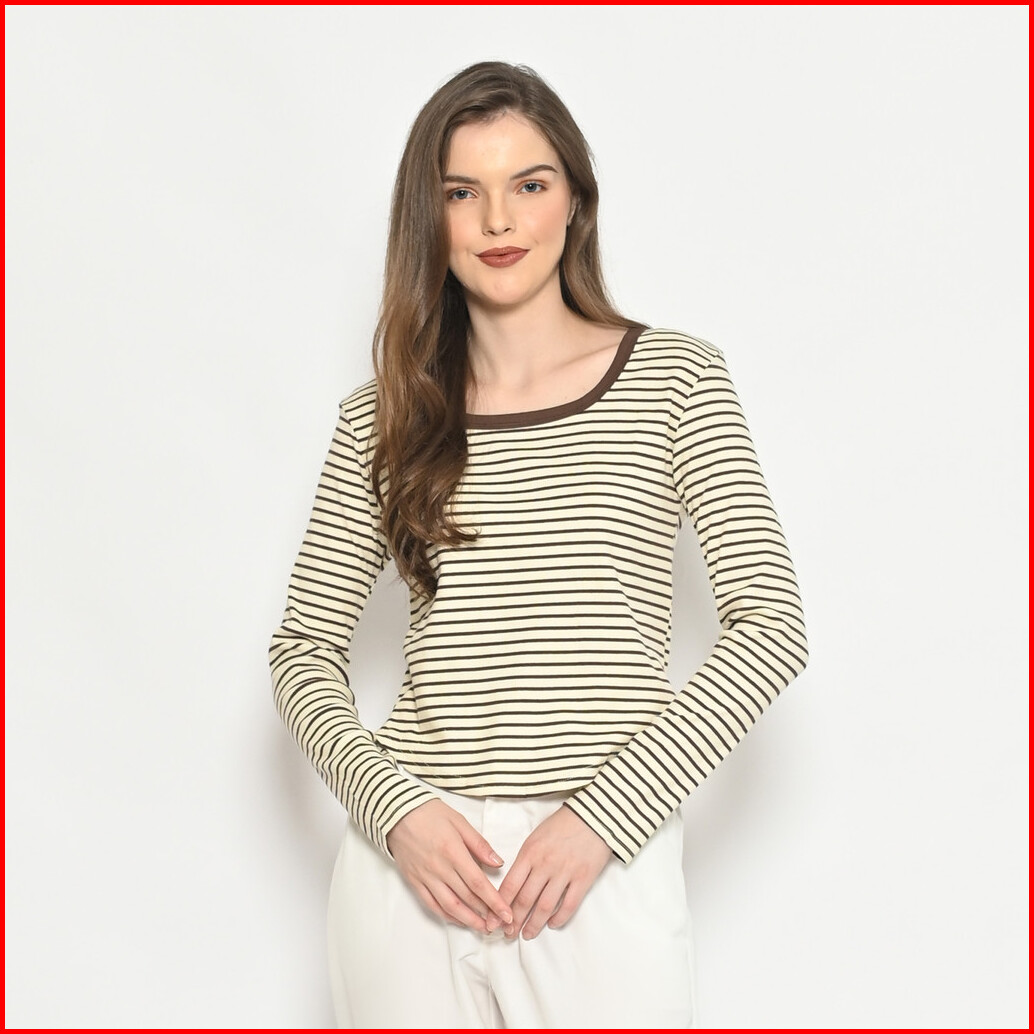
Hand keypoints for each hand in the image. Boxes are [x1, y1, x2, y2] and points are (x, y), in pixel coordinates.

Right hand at [386, 799, 513, 933]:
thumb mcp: (459, 821)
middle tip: (500, 924)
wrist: (397, 813)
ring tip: (483, 928)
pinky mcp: (414, 882)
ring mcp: (426, 877)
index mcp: (453, 852)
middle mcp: (439, 869)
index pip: (478, 883)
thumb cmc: (430, 813)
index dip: (494, 901)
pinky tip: (459, 920)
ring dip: (468, 920)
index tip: (507, 914)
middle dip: (486, 914)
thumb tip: (498, 862)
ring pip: (450, 906)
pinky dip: (446, 916)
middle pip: (467, 898)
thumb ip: (479, 844)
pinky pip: (432, 904)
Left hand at [497, 804, 612, 939]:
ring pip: (544, 906)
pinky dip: (559, 918)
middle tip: (507, 934)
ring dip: (534, 924)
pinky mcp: (583, 878)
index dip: (499, 906)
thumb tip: (514, 885)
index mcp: (530, 852)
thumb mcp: (536, 836)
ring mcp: (565, 872)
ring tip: (527, 934)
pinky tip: (551, 924)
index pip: (510, 885)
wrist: (594, 815)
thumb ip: (525, 860)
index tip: (493, 920)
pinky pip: (569, 904)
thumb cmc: (562, 824)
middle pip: (525, 900)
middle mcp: (545, 864)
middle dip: (514, 921)